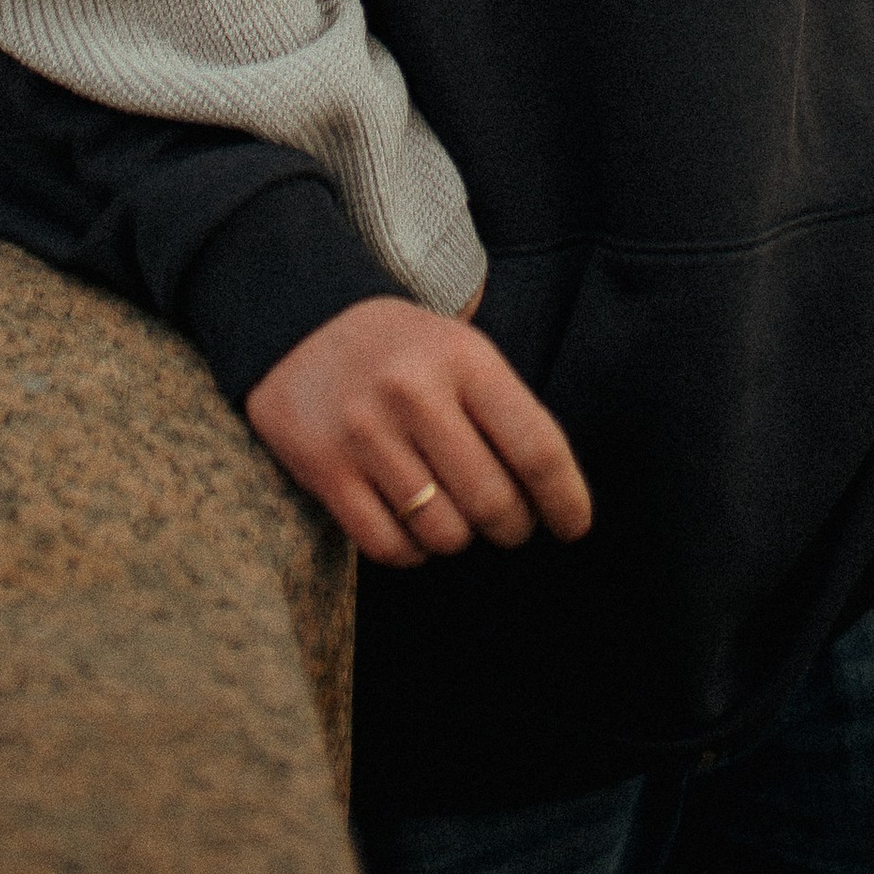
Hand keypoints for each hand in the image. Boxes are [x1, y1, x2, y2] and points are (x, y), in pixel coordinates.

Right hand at [243, 297, 592, 570]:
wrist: (298, 323)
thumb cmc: (400, 350)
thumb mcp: (458, 350)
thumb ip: (502, 411)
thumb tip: (549, 497)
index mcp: (463, 357)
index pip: (537, 446)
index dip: (565, 499)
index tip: (574, 525)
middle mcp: (415, 393)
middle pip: (492, 502)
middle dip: (513, 527)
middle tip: (509, 523)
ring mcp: (366, 434)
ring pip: (443, 534)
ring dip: (458, 537)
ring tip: (450, 509)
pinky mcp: (325, 470)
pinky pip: (389, 548)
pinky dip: (411, 551)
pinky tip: (412, 523)